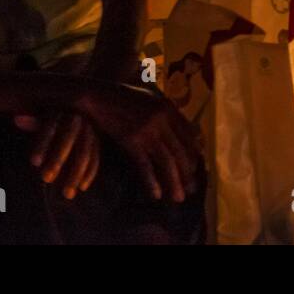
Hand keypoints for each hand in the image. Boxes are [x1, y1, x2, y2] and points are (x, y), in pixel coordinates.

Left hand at [14, 113, 100, 199]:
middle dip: (57, 159)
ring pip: (83, 153)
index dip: (42, 144)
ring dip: (75, 173)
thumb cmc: (53, 123)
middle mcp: (77, 120)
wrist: (77, 117)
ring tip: (66, 193)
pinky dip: (90, 173)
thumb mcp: (43, 121)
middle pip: (68, 140)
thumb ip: (33, 123)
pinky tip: (82, 188)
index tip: (33, 162)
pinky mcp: (97, 142)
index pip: (50, 128)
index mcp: (61, 113)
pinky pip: (95, 158)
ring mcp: (89, 131)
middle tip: (45, 179)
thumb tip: (17, 119)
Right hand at [78, 83, 200, 203]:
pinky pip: (145, 166)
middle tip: (192, 189)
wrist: (97, 96)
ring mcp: (147, 130)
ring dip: (174, 182)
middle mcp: (162, 119)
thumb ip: (166, 111)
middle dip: (188, 173)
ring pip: (167, 161)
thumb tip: (185, 128)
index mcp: (168, 108)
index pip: (189, 136)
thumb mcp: (150, 98)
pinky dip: (152, 182)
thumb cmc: (122, 97)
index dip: (195, 155)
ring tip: (179, 198)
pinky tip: (156, 195)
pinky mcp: (131, 140)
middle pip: (181, 151)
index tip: (196, 169)